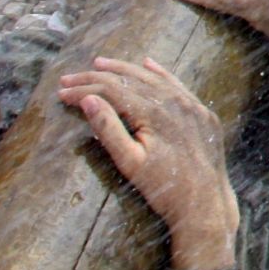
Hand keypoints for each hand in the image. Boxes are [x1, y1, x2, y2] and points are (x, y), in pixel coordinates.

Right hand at [59, 55, 238, 269]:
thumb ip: (108, 129)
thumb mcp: (130, 164)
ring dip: (124, 70)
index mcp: (155, 113)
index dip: (84, 89)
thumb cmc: (164, 190)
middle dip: (96, 77)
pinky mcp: (202, 113)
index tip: (62, 93)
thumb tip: (88, 100)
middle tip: (68, 78)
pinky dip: (159, 73)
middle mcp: (174, 102)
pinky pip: (177, 85)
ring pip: (152, 78)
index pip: (112, 90)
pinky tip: (147, 63)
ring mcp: (191, 105)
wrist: (206, 207)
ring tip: (99, 63)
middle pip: (129, 80)